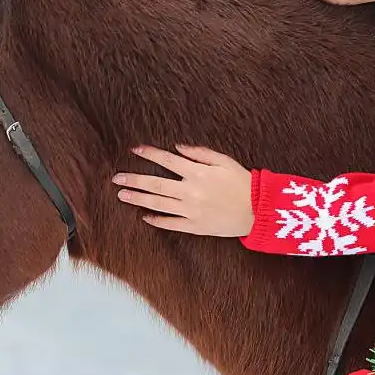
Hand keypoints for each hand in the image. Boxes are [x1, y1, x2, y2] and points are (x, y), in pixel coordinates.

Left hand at [111, 144, 253, 236]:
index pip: (166, 160)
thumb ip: (199, 153)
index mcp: (197, 173)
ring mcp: (191, 210)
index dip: (149, 153)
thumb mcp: (224, 160)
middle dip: (134, 179)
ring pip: (158, 204)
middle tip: (116, 178)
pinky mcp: (195, 226)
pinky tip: (144, 217)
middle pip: (155, 184)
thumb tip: (176, 148)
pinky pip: (171, 223)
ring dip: (138, 199)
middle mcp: (190, 191)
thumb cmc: (243, 182)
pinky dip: (157, 220)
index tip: (134, 149)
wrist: (258, 210)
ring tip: (122, 195)